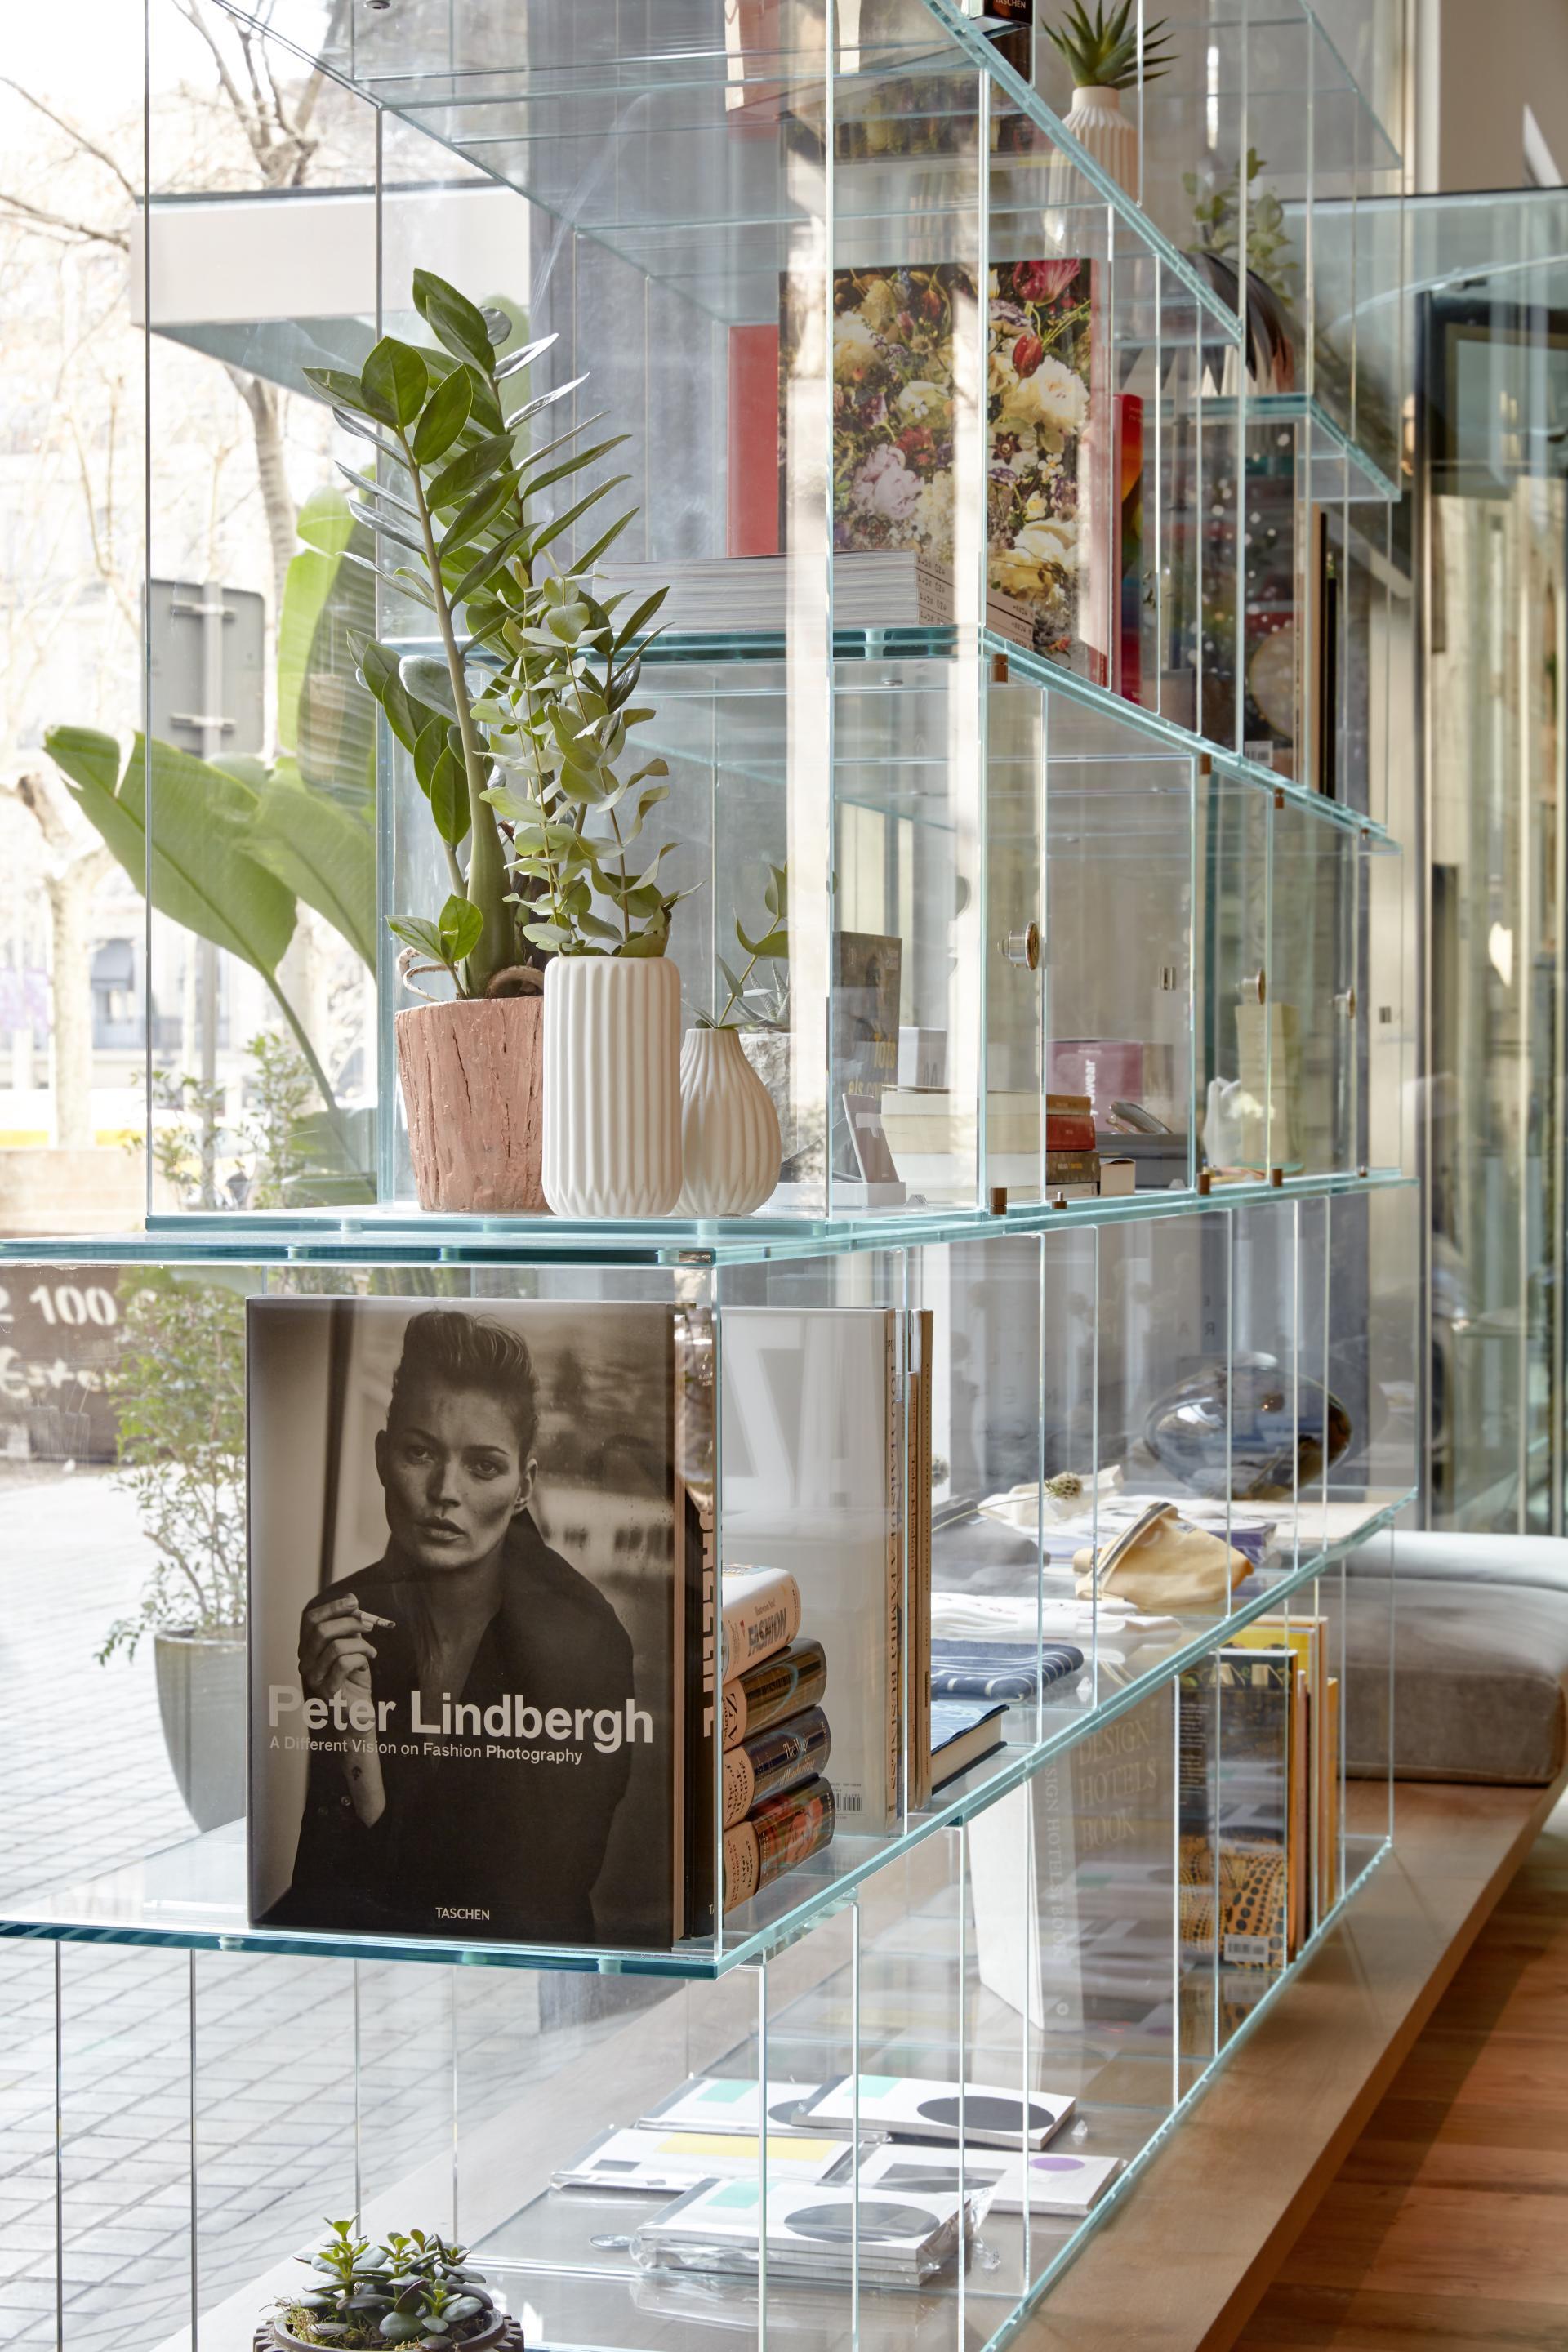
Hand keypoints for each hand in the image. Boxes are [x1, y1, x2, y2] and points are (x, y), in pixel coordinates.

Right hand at [298, 1590, 385, 1705]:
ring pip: (336, 1646)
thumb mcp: (352, 1646)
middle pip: (321, 1630)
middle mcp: (305, 1662)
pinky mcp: (326, 1691)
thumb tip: (352, 1600)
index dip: (331, 1607)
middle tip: (370, 1625)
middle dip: (349, 1622)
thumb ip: (348, 1627)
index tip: (353, 1602)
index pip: (310, 1620)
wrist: (358, 1711)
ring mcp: (313, 1678)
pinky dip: (361, 1660)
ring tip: (371, 1651)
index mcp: (307, 1648)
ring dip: (361, 1645)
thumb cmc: (354, 1677)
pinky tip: (366, 1666)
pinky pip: (344, 1664)